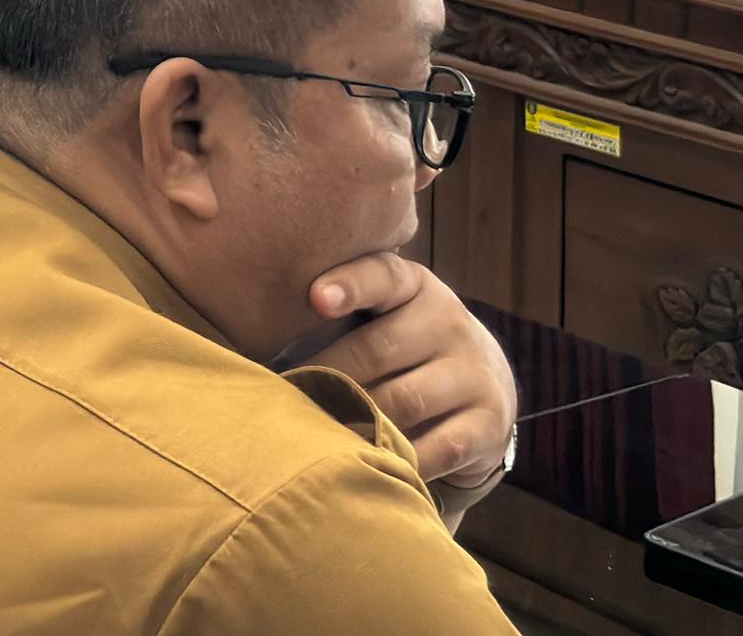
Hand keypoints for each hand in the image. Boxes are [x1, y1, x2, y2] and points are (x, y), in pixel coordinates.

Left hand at [295, 254, 516, 508]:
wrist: (485, 386)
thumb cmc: (405, 348)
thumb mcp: (384, 316)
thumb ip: (338, 310)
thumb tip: (254, 331)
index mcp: (416, 287)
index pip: (383, 276)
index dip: (350, 285)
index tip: (315, 297)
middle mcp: (449, 322)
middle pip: (379, 349)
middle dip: (328, 376)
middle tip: (287, 397)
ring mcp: (473, 372)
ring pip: (403, 401)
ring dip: (355, 420)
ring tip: (315, 435)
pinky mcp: (488, 421)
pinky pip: (438, 447)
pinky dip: (399, 460)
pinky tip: (368, 468)